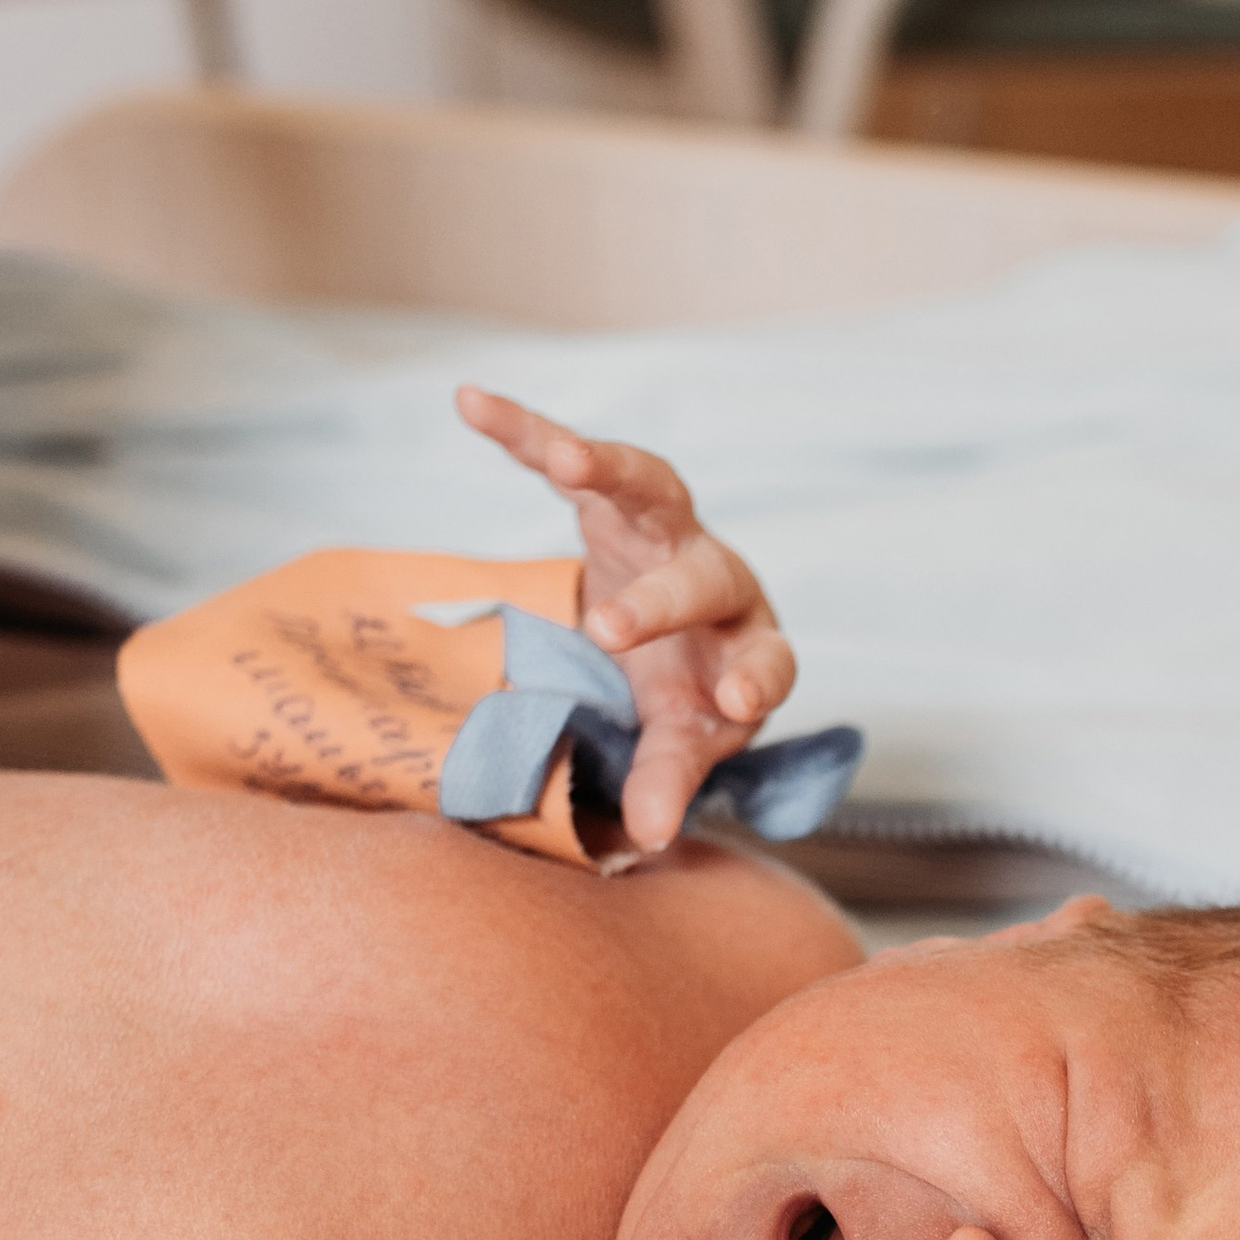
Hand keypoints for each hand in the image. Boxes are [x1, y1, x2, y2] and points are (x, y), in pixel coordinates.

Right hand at [456, 392, 793, 851]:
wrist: (674, 626)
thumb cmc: (686, 688)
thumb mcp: (680, 736)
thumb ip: (666, 779)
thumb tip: (647, 836)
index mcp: (749, 645)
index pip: (769, 660)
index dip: (756, 678)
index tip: (737, 701)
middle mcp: (717, 578)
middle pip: (703, 578)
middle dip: (660, 601)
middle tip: (611, 629)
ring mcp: (666, 529)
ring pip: (651, 487)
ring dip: (606, 471)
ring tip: (560, 459)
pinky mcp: (612, 497)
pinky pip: (566, 454)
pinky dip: (523, 430)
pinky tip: (470, 403)